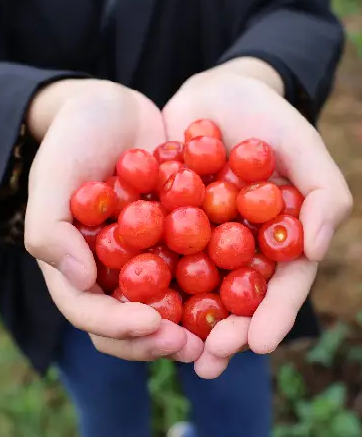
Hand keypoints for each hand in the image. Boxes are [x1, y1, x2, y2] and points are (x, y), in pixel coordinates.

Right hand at [24, 79, 202, 361]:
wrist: (113, 107)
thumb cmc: (75, 137)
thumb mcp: (53, 173)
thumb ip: (51, 228)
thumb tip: (80, 279)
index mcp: (77, 264)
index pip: (89, 312)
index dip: (117, 328)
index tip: (150, 324)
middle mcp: (113, 270)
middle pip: (133, 322)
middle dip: (161, 339)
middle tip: (195, 345)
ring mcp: (147, 255)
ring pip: (171, 303)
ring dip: (195, 324)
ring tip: (227, 331)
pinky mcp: (179, 236)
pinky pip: (200, 265)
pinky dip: (220, 279)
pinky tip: (249, 284)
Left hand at [163, 58, 351, 377]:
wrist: (213, 93)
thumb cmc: (265, 116)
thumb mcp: (302, 144)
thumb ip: (321, 192)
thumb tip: (313, 245)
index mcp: (276, 239)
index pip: (281, 286)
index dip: (272, 316)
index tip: (258, 342)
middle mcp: (238, 247)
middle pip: (235, 298)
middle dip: (224, 330)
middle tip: (209, 357)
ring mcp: (200, 239)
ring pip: (192, 287)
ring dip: (182, 319)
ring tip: (168, 343)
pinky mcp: (164, 225)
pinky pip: (154, 254)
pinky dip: (145, 277)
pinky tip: (130, 300)